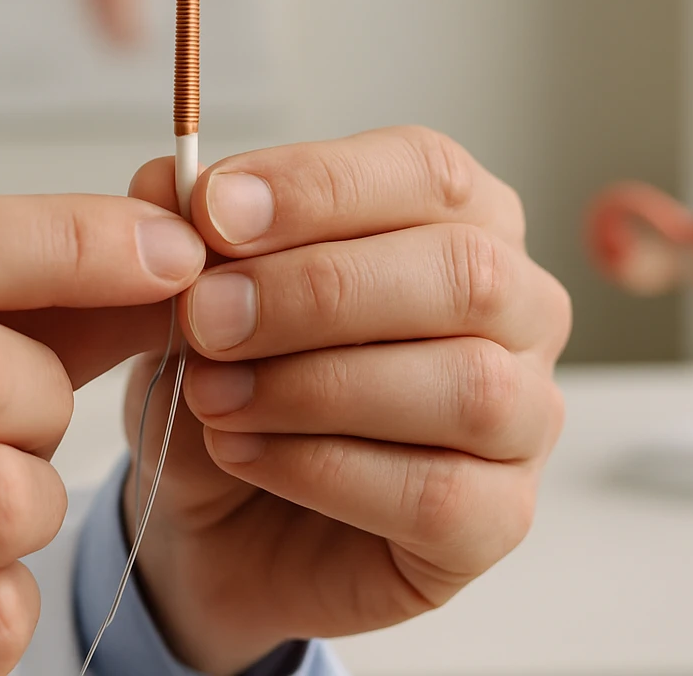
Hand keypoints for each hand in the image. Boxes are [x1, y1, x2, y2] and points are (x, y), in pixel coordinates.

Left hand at [126, 127, 570, 672]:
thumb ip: (186, 233)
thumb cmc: (236, 385)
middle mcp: (516, 307)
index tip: (214, 210)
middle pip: (464, 272)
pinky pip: (441, 494)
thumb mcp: (191, 297)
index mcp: (459, 218)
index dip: (321, 186)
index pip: (427, 171)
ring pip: (468, 386)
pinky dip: (325, 469)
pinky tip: (246, 453)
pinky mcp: (499, 518)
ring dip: (317, 386)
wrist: (217, 521)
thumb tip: (168, 182)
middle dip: (318, 290)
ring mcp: (524, 417)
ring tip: (213, 396)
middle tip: (205, 317)